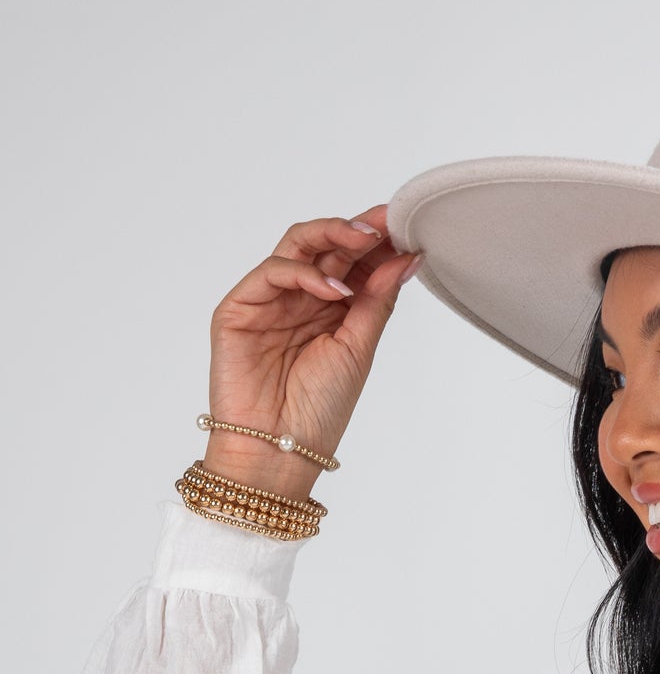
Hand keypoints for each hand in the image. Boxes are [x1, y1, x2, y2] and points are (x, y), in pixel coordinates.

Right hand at [203, 203, 419, 495]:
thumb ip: (377, 300)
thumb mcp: (359, 349)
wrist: (280, 451)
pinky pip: (272, 272)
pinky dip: (305, 274)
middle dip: (357, 230)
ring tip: (365, 240)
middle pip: (325, 247)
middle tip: (385, 223)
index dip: (376, 242)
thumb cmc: (318, 411)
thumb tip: (407, 259)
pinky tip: (335, 290)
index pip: (351, 262)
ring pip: (297, 247)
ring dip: (331, 236)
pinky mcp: (239, 308)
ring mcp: (268, 301)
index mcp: (329, 311)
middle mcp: (299, 300)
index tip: (404, 226)